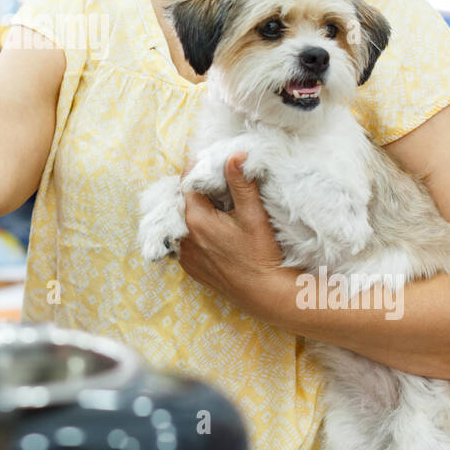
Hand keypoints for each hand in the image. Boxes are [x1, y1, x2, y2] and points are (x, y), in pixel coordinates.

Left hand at [177, 153, 285, 312]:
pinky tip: (217, 230)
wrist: (265, 294)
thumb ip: (241, 184)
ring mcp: (186, 255)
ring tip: (220, 206)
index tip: (212, 163)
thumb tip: (234, 156)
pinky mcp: (192, 267)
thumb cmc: (261, 255)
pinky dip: (197, 231)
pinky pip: (188, 241)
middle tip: (219, 183)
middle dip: (200, 190)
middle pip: (186, 203)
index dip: (199, 170)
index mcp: (195, 220)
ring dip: (198, 211)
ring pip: (186, 222)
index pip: (187, 184)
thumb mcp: (253, 215)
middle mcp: (184, 238)